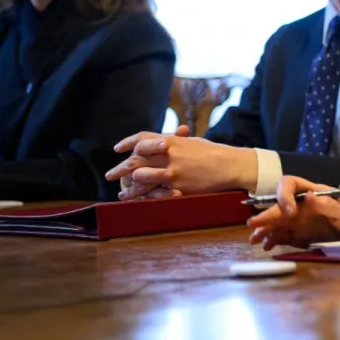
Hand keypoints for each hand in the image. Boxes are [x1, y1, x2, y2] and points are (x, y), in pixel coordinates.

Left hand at [106, 126, 258, 195]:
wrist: (229, 165)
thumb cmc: (213, 152)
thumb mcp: (192, 142)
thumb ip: (174, 141)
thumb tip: (160, 141)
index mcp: (171, 140)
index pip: (142, 138)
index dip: (127, 143)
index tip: (117, 149)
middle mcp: (168, 154)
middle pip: (136, 159)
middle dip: (120, 168)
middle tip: (110, 175)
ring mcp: (172, 171)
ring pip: (141, 176)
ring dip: (130, 185)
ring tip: (122, 192)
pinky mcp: (178, 186)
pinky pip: (155, 192)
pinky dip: (144, 197)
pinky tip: (138, 200)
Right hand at [246, 176, 339, 249]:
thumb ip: (327, 205)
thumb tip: (308, 197)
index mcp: (314, 192)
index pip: (291, 184)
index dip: (284, 195)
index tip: (289, 212)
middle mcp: (304, 204)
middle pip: (281, 205)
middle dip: (267, 215)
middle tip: (253, 226)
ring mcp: (303, 218)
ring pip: (280, 221)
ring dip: (266, 229)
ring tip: (254, 240)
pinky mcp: (304, 232)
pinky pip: (286, 234)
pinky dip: (276, 239)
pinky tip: (268, 247)